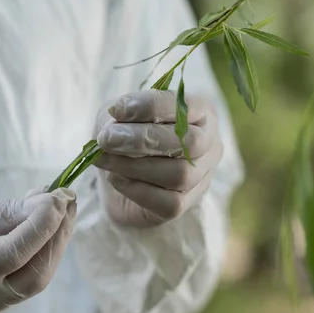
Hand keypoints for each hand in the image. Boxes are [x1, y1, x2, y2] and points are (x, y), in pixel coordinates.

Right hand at [0, 187, 75, 312]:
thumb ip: (6, 212)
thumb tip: (52, 203)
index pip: (10, 255)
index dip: (40, 225)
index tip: (58, 197)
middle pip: (32, 276)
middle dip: (56, 236)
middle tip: (67, 201)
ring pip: (34, 281)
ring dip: (54, 244)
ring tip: (62, 210)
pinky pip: (25, 282)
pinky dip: (41, 254)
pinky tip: (46, 228)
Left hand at [94, 90, 222, 227]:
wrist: (116, 176)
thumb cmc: (124, 137)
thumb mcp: (118, 116)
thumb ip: (118, 116)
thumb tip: (117, 117)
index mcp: (200, 113)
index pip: (186, 107)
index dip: (151, 107)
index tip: (118, 110)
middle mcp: (209, 145)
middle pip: (189, 142)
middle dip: (144, 139)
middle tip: (107, 139)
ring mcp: (200, 178)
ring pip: (179, 174)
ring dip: (134, 166)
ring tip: (104, 159)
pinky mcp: (183, 205)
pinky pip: (168, 203)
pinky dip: (135, 189)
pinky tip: (116, 178)